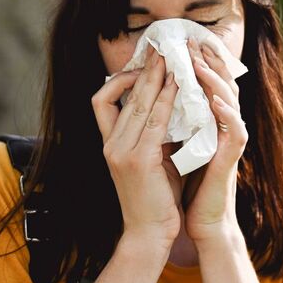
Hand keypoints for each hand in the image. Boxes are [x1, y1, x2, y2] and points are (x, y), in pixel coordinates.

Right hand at [91, 50, 183, 251]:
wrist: (150, 234)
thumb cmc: (156, 199)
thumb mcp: (151, 161)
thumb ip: (154, 136)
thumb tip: (170, 107)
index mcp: (109, 144)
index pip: (102, 100)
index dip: (119, 78)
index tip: (143, 65)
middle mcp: (110, 144)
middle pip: (120, 94)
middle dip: (143, 69)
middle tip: (161, 48)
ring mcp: (120, 151)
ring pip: (137, 102)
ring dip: (157, 77)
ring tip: (173, 59)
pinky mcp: (138, 160)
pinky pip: (154, 120)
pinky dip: (167, 99)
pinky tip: (181, 86)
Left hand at [182, 37, 248, 243]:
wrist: (200, 221)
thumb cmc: (188, 186)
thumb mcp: (175, 147)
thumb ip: (171, 124)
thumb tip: (150, 101)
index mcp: (209, 123)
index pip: (206, 85)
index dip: (197, 63)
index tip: (181, 44)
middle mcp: (223, 128)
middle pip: (222, 84)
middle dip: (208, 62)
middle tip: (193, 41)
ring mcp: (229, 142)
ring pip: (231, 102)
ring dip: (216, 81)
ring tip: (201, 63)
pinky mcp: (232, 159)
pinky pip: (235, 131)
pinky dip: (227, 114)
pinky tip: (216, 101)